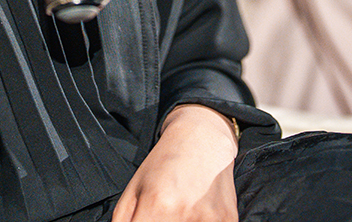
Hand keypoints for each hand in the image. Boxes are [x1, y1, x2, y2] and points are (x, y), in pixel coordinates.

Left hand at [111, 105, 237, 221]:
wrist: (203, 138)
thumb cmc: (164, 163)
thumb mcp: (133, 189)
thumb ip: (123, 221)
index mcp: (156, 205)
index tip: (144, 221)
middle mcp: (184, 213)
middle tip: (161, 215)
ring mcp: (210, 219)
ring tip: (180, 212)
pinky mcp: (229, 221)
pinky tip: (197, 211)